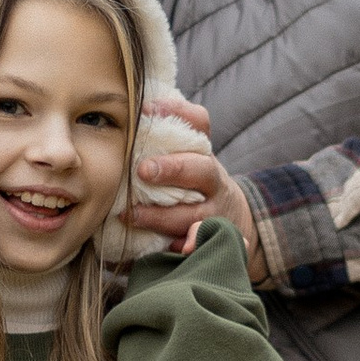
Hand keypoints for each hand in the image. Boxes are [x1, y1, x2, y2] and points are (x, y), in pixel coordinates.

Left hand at [130, 96, 263, 275]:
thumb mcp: (187, 156)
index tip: (148, 109)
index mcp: (204, 153)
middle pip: (202, 169)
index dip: (178, 113)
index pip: (199, 123)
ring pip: (196, 215)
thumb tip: (127, 109)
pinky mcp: (212, 243)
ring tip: (132, 216)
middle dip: (173, 169)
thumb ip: (162, 135)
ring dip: (163, 216)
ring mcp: (215, 216)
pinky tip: (160, 251)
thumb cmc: (192, 186)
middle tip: (143, 170)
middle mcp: (214, 182)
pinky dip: (180, 250)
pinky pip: (197, 248)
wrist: (233, 221)